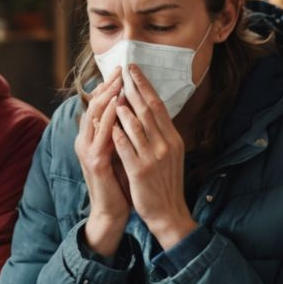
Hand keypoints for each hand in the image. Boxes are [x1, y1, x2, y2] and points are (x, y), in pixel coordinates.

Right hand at [74, 69, 130, 258]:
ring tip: (118, 81)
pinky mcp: (94, 162)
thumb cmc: (120, 181)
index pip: (100, 104)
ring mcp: (88, 150)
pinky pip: (101, 136)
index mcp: (94, 136)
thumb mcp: (122, 150)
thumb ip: (122, 131)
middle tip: (120, 68)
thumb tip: (133, 109)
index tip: (124, 70)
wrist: (112, 211)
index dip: (110, 86)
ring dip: (107, 97)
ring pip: (94, 116)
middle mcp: (87, 140)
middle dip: (108, 86)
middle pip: (94, 105)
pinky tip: (117, 108)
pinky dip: (108, 120)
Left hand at [111, 64, 194, 250]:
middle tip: (125, 70)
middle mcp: (166, 145)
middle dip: (135, 88)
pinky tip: (109, 124)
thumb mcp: (170, 155)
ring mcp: (154, 158)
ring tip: (114, 93)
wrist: (168, 212)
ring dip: (125, 109)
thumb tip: (146, 111)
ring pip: (137, 127)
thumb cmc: (165, 182)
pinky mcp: (140, 172)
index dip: (145, 86)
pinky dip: (119, 135)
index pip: (158, 106)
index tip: (135, 70)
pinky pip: (127, 149)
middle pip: (148, 110)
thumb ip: (159, 134)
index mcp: (173, 139)